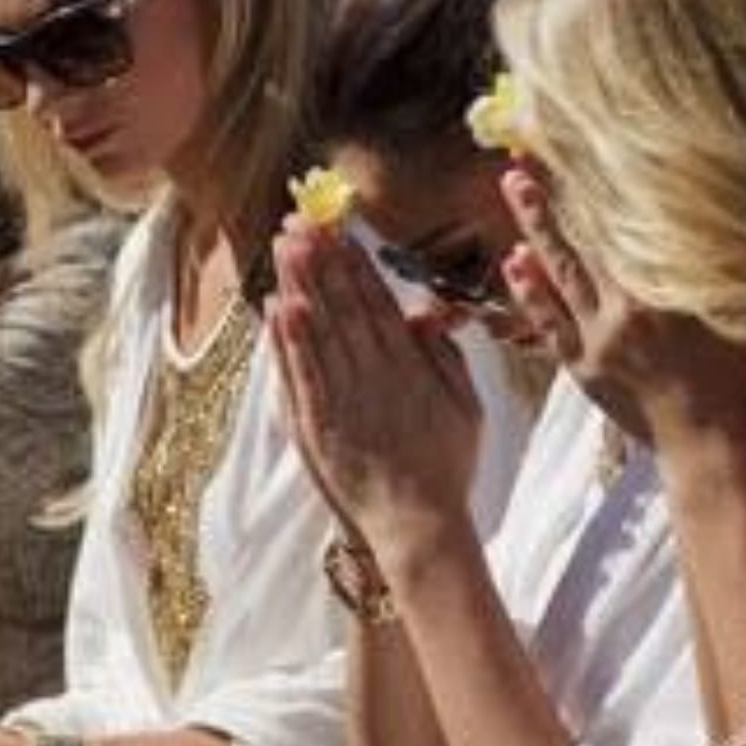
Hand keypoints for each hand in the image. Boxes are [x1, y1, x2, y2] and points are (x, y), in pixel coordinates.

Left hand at [267, 218, 483, 560]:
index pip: (379, 302)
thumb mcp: (467, 407)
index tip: (340, 227)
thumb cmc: (446, 467)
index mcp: (412, 368)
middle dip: (322, 260)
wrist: (419, 527)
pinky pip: (302, 375)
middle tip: (301, 218)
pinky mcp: (318, 427)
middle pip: (345, 307)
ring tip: (284, 245)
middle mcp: (377, 377)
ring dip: (301, 285)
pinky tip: (278, 307)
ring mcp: (345, 401)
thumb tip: (423, 312)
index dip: (357, 262)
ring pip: (320, 332)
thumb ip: (445, 357)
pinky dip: (289, 341)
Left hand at [501, 165, 745, 469]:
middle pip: (582, 235)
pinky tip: (514, 260)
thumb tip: (714, 217)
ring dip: (533, 225)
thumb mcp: (741, 309)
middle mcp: (625, 307)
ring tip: (513, 183)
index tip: (581, 143)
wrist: (712, 447)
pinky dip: (530, 290)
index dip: (598, 181)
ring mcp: (598, 338)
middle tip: (526, 148)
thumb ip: (719, 265)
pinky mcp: (582, 366)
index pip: (622, 220)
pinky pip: (547, 322)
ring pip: (558, 270)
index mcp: (665, 289)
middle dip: (554, 190)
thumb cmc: (741, 377)